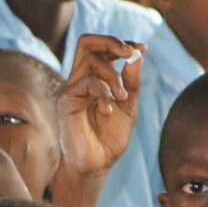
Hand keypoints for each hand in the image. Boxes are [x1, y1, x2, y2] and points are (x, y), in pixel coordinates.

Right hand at [58, 35, 142, 183]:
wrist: (96, 164)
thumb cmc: (110, 138)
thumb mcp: (128, 107)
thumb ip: (131, 82)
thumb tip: (137, 56)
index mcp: (95, 79)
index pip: (102, 48)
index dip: (122, 44)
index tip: (142, 48)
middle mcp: (81, 79)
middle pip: (87, 42)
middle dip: (111, 42)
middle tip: (129, 53)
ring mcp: (71, 88)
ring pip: (90, 60)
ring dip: (112, 76)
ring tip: (122, 98)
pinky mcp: (65, 99)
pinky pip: (85, 82)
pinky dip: (102, 92)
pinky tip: (108, 110)